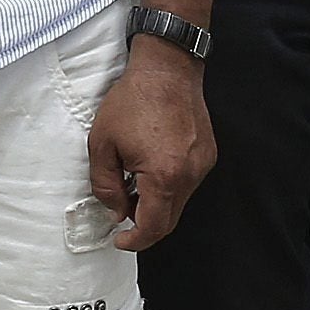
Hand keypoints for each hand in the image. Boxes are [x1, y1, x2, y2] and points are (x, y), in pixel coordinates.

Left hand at [88, 40, 213, 251]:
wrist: (167, 68)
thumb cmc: (132, 101)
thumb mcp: (102, 144)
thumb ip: (105, 185)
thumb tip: (115, 210)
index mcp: (164, 177)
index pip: (153, 227)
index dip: (134, 240)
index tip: (119, 239)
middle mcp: (190, 176)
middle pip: (169, 220)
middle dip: (143, 223)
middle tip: (121, 210)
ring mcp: (203, 166)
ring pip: (179, 202)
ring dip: (156, 203)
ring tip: (133, 180)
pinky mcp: (208, 155)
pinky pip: (187, 183)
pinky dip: (168, 186)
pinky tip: (150, 166)